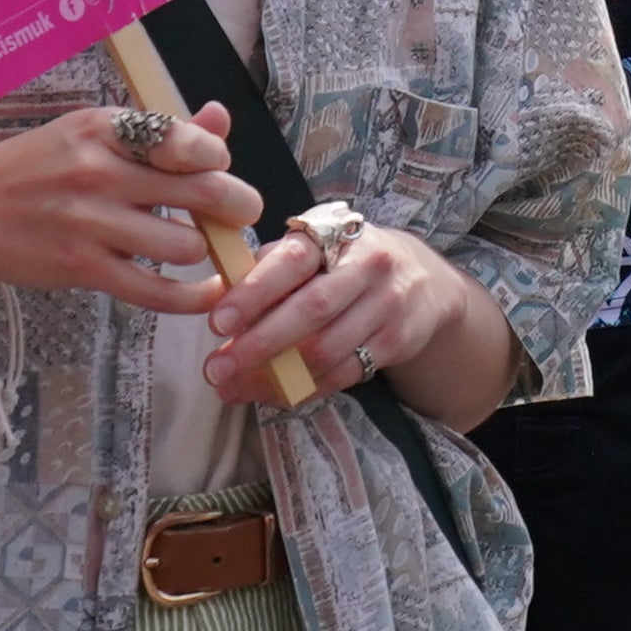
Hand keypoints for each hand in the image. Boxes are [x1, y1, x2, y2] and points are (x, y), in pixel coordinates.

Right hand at [0, 104, 262, 310]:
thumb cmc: (34, 167)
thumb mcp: (90, 134)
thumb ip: (159, 131)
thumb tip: (220, 117)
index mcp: (103, 129)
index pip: (187, 141)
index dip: (218, 157)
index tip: (218, 166)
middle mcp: (97, 172)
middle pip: (201, 192)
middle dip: (238, 205)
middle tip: (244, 211)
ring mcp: (88, 223)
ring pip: (184, 245)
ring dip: (207, 250)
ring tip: (206, 246)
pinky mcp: (79, 268)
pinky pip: (154, 292)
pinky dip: (192, 298)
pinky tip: (208, 292)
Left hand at [199, 210, 469, 404]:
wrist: (421, 280)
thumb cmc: (343, 265)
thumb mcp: (310, 253)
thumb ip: (263, 271)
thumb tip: (208, 297)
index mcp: (334, 236)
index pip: (291, 261)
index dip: (253, 292)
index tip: (217, 323)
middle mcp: (368, 265)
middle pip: (311, 310)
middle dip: (259, 345)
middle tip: (216, 370)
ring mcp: (388, 304)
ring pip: (327, 349)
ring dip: (275, 376)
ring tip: (236, 389)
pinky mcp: (398, 340)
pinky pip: (345, 373)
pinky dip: (305, 389)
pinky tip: (275, 394)